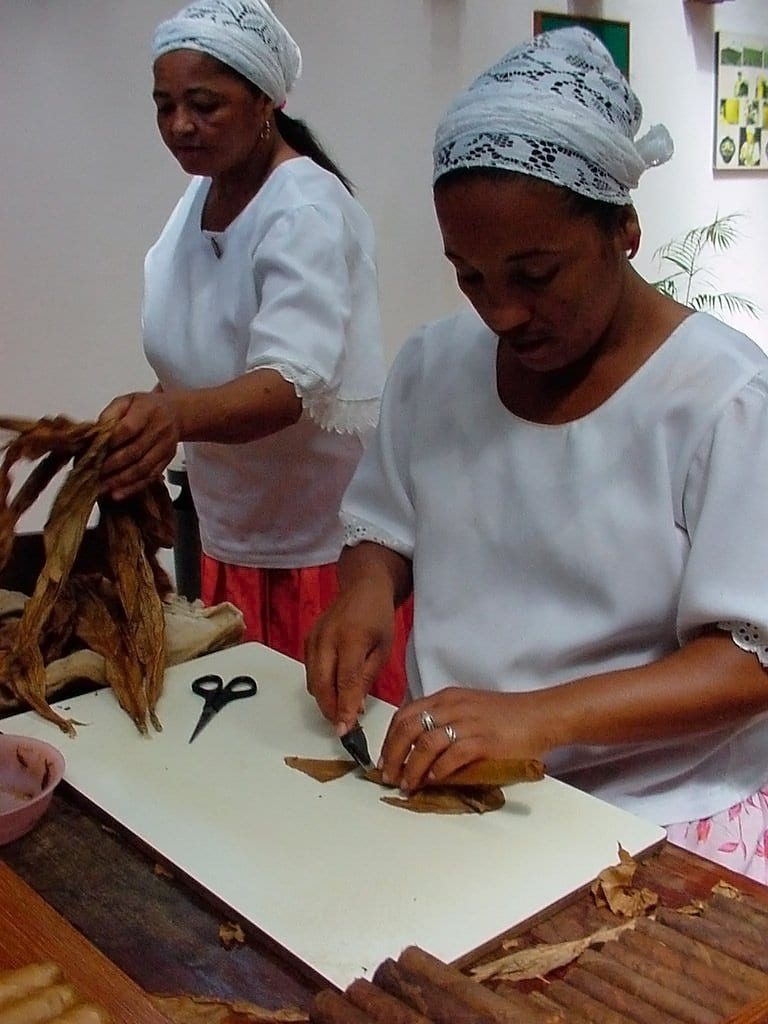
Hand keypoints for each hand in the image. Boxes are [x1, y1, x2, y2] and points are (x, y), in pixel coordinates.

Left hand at [98, 391, 179, 499]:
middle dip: (110, 466)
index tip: (92, 451)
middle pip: (134, 452)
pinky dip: (133, 488)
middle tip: (91, 475)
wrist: (175, 414)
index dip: (110, 442)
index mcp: (147, 411)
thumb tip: (94, 434)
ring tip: (100, 488)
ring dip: (120, 481)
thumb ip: (110, 414)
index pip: (127, 429)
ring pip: (142, 468)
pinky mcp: (166, 461)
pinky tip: (118, 494)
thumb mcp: (126, 400)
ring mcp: (164, 448)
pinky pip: (150, 478)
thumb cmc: (146, 407)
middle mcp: (159, 430)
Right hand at [305, 579, 395, 735]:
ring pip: (313, 681)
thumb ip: (368, 678)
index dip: (345, 707)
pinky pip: (310, 671)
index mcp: (351, 638)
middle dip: (330, 710)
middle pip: (322, 683)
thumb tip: (356, 708)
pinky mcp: (307, 640)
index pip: (346, 680)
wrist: (362, 587)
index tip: (345, 731)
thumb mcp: (384, 648)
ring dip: (325, 700)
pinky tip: (333, 692)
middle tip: (342, 728)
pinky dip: (320, 686)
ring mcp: (313, 638)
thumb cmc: (378, 618)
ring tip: (341, 713)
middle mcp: (327, 638)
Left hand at [379, 687, 550, 791]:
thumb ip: (444, 721)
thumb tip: (417, 749)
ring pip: (425, 744)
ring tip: (407, 784)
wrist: (541, 716)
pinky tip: (432, 781)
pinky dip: (438, 771)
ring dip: (412, 768)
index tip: (384, 760)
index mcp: (446, 698)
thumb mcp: (467, 709)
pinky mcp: (483, 741)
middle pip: (408, 729)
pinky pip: (452, 756)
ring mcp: (467, 723)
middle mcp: (452, 707)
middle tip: (388, 776)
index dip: (389, 739)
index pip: (405, 715)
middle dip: (393, 755)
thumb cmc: (505, 716)